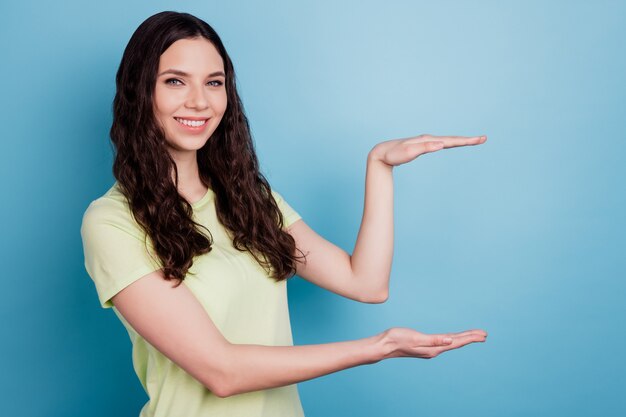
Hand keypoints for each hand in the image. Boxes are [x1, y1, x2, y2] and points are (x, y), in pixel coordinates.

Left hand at [369, 134, 486, 167]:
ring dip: (460, 140)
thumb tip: (441, 144)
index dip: (466, 141)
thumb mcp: (408, 152)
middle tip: (483, 139)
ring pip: (446, 140)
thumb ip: (425, 148)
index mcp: (428, 140)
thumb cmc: (393, 154)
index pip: (450, 140)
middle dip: (467, 139)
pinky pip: (440, 144)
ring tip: (472, 141)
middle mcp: (428, 139)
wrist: (381, 153)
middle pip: (451, 139)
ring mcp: (425, 142)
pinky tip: (451, 144)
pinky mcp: (422, 146)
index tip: (480, 139)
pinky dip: (449, 143)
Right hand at [378, 327, 487, 359]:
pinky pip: (444, 342)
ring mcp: (430, 349)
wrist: (384, 346)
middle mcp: (434, 350)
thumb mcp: (416, 338)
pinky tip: (452, 339)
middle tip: (484, 335)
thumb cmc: (397, 340)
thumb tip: (450, 340)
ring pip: (451, 342)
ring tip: (474, 336)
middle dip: (471, 338)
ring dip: (463, 339)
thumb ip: (434, 340)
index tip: (483, 335)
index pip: (456, 342)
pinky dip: (452, 339)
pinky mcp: (425, 346)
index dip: (470, 338)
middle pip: (457, 343)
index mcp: (434, 348)